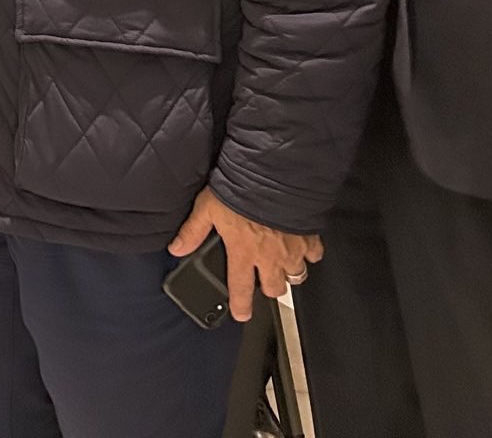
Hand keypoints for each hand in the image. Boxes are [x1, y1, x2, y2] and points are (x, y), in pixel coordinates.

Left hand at [168, 187, 321, 322]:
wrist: (273, 177)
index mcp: (243, 252)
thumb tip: (176, 248)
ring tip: (282, 265)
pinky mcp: (309, 237)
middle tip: (264, 281)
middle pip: (275, 288)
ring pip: (296, 275)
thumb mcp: (207, 208)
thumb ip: (192, 231)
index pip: (240, 288)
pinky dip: (309, 253)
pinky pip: (314, 254)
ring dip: (289, 272)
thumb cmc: (239, 191)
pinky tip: (302, 247)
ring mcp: (291, 249)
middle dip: (269, 288)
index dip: (241, 305)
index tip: (241, 314)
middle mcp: (269, 257)